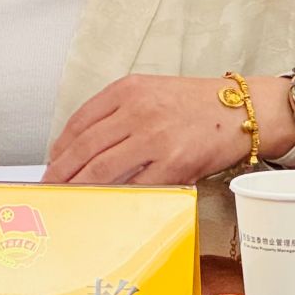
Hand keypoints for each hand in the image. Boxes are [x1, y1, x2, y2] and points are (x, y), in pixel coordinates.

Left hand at [44, 74, 275, 185]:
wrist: (244, 111)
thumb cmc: (199, 104)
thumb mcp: (153, 91)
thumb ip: (119, 112)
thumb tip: (84, 145)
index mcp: (130, 89)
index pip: (80, 121)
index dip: (59, 147)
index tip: (51, 163)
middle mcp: (139, 111)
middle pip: (84, 147)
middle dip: (60, 172)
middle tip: (49, 188)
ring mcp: (155, 138)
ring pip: (101, 169)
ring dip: (78, 188)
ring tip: (67, 199)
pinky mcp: (173, 164)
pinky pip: (134, 186)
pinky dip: (114, 198)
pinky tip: (103, 204)